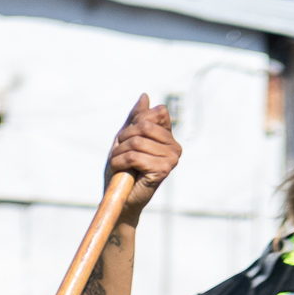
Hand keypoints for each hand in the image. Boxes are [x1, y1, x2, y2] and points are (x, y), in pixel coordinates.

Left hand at [107, 96, 181, 218]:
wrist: (121, 198)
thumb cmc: (123, 168)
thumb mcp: (126, 138)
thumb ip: (136, 118)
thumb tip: (145, 96)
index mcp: (168, 137)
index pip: (157, 113)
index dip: (137, 122)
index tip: (128, 139)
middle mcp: (175, 147)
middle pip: (145, 125)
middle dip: (124, 138)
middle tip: (119, 152)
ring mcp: (171, 159)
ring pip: (137, 142)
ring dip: (119, 152)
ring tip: (119, 163)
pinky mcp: (163, 171)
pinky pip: (135, 156)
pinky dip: (120, 162)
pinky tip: (121, 170)